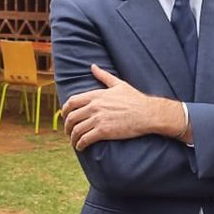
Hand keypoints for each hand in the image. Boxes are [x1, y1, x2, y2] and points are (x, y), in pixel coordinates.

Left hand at [60, 64, 180, 150]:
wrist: (147, 113)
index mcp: (96, 95)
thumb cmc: (135, 99)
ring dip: (73, 138)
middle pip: (72, 117)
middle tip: (69, 132)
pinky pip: (85, 139)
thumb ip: (103, 75)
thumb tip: (93, 66)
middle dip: (67, 126)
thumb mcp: (119, 84)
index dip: (65, 110)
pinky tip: (81, 147)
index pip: (72, 102)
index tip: (65, 116)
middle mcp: (95, 106)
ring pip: (77, 130)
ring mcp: (98, 119)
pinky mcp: (104, 131)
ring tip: (75, 142)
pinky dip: (80, 144)